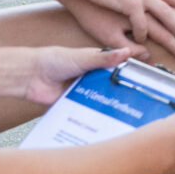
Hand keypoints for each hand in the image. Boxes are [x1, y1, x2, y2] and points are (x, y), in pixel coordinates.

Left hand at [12, 45, 136, 105]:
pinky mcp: (75, 104)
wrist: (30, 77)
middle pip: (111, 86)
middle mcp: (92, 77)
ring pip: (101, 99)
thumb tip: (127, 52)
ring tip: (125, 115)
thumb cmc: (54, 60)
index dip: (130, 75)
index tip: (144, 82)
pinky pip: (87, 110)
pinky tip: (105, 121)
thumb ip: (104, 58)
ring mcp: (84, 91)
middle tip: (137, 103)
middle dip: (121, 94)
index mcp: (96, 63)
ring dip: (108, 105)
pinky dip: (93, 114)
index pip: (118, 68)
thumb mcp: (83, 58)